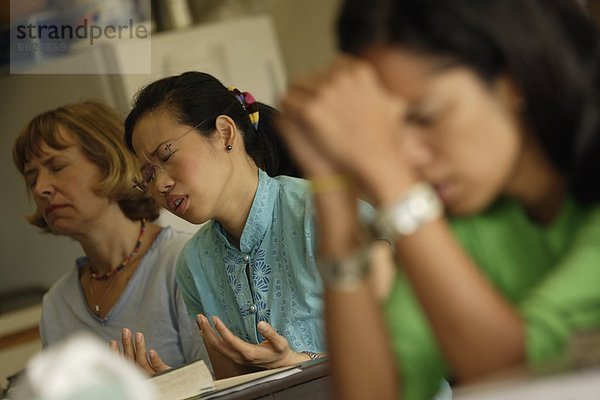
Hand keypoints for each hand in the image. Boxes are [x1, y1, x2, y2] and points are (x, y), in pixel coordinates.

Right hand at [109, 328, 170, 375]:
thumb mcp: (144, 369)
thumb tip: (129, 346)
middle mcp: (140, 374)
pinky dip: (154, 359)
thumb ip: (137, 360)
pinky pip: (158, 366)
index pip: (124, 362)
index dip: (117, 352)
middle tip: (126, 331)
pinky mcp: (163, 374)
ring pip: (143, 361)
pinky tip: (152, 351)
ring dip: (139, 348)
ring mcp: (151, 374)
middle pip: (131, 359)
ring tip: (139, 335)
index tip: (113, 342)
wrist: (169, 387)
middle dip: (127, 344)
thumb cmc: (157, 378)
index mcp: (135, 372)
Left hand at [197, 314, 309, 369]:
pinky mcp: (235, 356)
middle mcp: (239, 356)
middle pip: (218, 345)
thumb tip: (261, 324)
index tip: (214, 318)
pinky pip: (219, 348)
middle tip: (200, 317)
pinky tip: (207, 330)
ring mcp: (236, 357)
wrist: (280, 364)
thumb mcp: (280, 342)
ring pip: (216, 347)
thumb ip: (271, 333)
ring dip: (206, 334)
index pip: (230, 341)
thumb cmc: (279, 352)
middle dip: (207, 331)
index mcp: (249, 352)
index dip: (221, 330)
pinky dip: (211, 338)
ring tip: (200, 320)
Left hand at [280, 56, 416, 204]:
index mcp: (359, 71)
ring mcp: (324, 93)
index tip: (326, 92)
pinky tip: (294, 118)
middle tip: (311, 105)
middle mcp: (340, 77)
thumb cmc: (384, 139)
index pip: (333, 65)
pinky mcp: (311, 110)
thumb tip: (388, 97)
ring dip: (298, 98)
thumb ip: (384, 96)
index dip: (328, 81)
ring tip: (299, 112)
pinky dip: (289, 109)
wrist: (377, 158)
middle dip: (311, 90)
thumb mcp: (392, 107)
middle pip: (313, 75)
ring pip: (297, 86)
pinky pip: (289, 102)